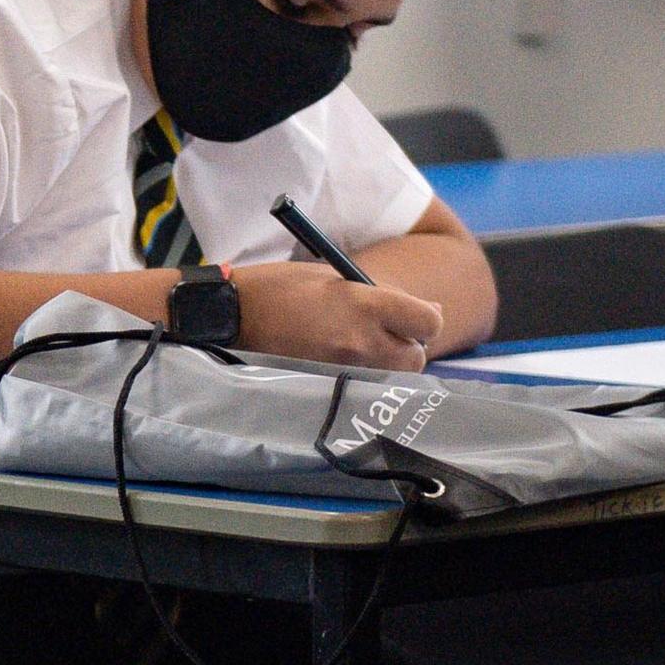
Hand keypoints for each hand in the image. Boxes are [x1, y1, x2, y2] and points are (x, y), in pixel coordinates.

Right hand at [230, 262, 443, 369]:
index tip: (417, 314)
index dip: (426, 317)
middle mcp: (362, 341)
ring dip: (388, 362)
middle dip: (409, 345)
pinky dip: (364, 375)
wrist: (236, 315)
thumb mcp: (337, 278)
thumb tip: (423, 312)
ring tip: (362, 345)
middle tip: (389, 332)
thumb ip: (381, 296)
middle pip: (415, 356)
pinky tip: (344, 359)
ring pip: (392, 375)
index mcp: (366, 304)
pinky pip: (365, 385)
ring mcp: (345, 368)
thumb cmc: (284, 288)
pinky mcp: (329, 385)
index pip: (428, 322)